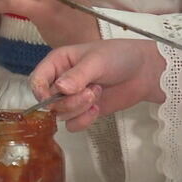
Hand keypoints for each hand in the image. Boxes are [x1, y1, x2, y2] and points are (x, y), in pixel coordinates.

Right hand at [28, 39, 167, 131]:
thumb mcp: (97, 61)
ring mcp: (72, 97)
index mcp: (58, 62)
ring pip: (60, 114)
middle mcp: (61, 80)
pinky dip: (84, 120)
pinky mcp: (84, 111)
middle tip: (90, 92)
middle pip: (48, 101)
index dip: (41, 91)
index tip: (53, 97)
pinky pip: (73, 124)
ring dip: (78, 109)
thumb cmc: (119, 56)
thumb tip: (60, 88)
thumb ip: (77, 75)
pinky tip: (98, 108)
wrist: (144, 71)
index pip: (37, 79)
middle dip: (69, 101)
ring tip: (97, 94)